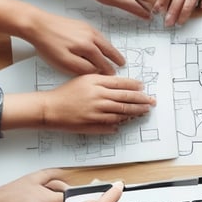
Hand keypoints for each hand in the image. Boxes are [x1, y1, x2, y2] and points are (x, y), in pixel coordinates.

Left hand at [25, 13, 124, 75]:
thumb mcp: (64, 62)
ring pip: (104, 41)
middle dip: (115, 58)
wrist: (37, 24)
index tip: (112, 77)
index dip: (108, 71)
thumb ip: (82, 68)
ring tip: (116, 55)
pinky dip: (104, 41)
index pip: (102, 62)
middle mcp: (91, 36)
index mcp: (88, 47)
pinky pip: (98, 34)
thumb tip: (95, 71)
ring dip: (111, 49)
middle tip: (122, 64)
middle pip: (108, 50)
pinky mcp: (81, 24)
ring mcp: (87, 28)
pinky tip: (102, 43)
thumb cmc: (48, 44)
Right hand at [41, 74, 155, 133]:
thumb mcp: (84, 80)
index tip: (143, 87)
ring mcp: (96, 110)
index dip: (134, 86)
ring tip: (144, 111)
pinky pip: (112, 122)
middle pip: (125, 97)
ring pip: (121, 110)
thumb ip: (101, 81)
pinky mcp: (93, 122)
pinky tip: (127, 120)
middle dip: (141, 99)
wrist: (50, 108)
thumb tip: (119, 86)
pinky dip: (121, 121)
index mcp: (96, 82)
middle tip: (151, 101)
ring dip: (135, 111)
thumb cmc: (65, 93)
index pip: (121, 83)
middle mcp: (98, 95)